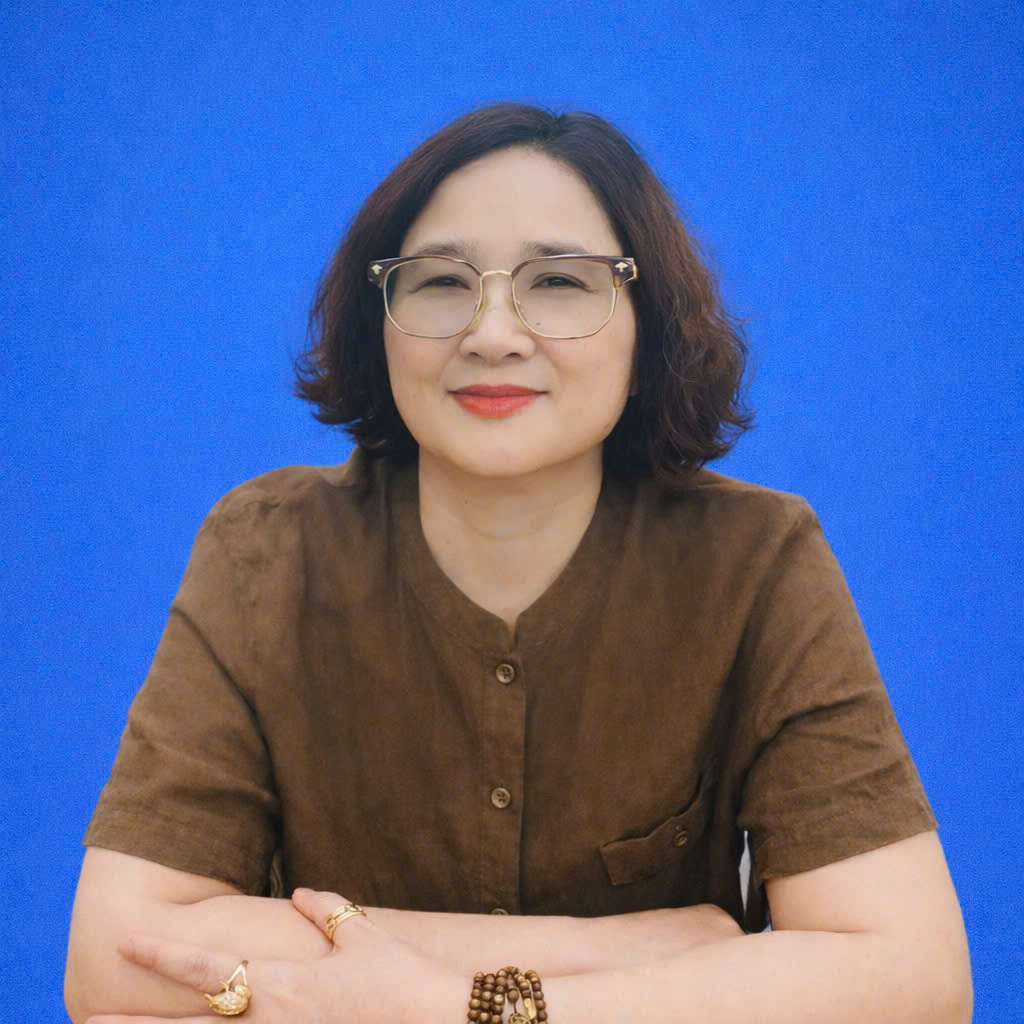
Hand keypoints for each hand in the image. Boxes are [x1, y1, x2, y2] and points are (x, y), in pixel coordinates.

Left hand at [85, 890, 462, 1023]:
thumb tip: (299, 894)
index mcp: (283, 984)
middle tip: (89, 1018)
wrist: (442, 1021)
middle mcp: (272, 1021)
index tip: (127, 942)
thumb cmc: (404, 979)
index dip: (164, 955)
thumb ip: (328, 911)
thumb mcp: (365, 936)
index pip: (208, 967)